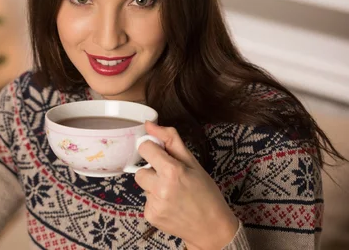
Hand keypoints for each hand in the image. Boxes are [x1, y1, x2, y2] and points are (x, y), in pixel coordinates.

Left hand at [135, 122, 238, 249]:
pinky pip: (145, 201)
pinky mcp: (150, 216)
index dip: (152, 149)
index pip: (144, 148)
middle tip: (171, 179)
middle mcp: (160, 188)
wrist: (212, 229)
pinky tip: (171, 205)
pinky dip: (155, 201)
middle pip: (140, 170)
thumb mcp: (193, 163)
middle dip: (152, 172)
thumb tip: (149, 124)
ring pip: (143, 186)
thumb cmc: (206, 193)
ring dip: (153, 186)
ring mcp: (154, 204)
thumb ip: (170, 140)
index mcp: (172, 171)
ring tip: (173, 193)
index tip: (160, 155)